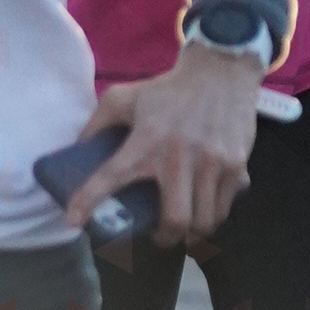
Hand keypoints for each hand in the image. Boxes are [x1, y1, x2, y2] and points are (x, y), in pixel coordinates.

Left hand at [74, 50, 258, 244]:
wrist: (221, 71)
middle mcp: (179, 155)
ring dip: (192, 235)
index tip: (74, 222)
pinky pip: (224, 207)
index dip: (88, 202)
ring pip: (203, 220)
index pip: (112, 175)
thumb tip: (76, 153)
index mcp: (146, 139)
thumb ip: (97, 124)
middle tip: (160, 237)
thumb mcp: (124, 97)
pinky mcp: (235, 164)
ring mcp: (211, 162)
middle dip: (165, 239)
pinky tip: (206, 214)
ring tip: (186, 232)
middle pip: (175, 219)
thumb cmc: (168, 89)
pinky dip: (213, 218)